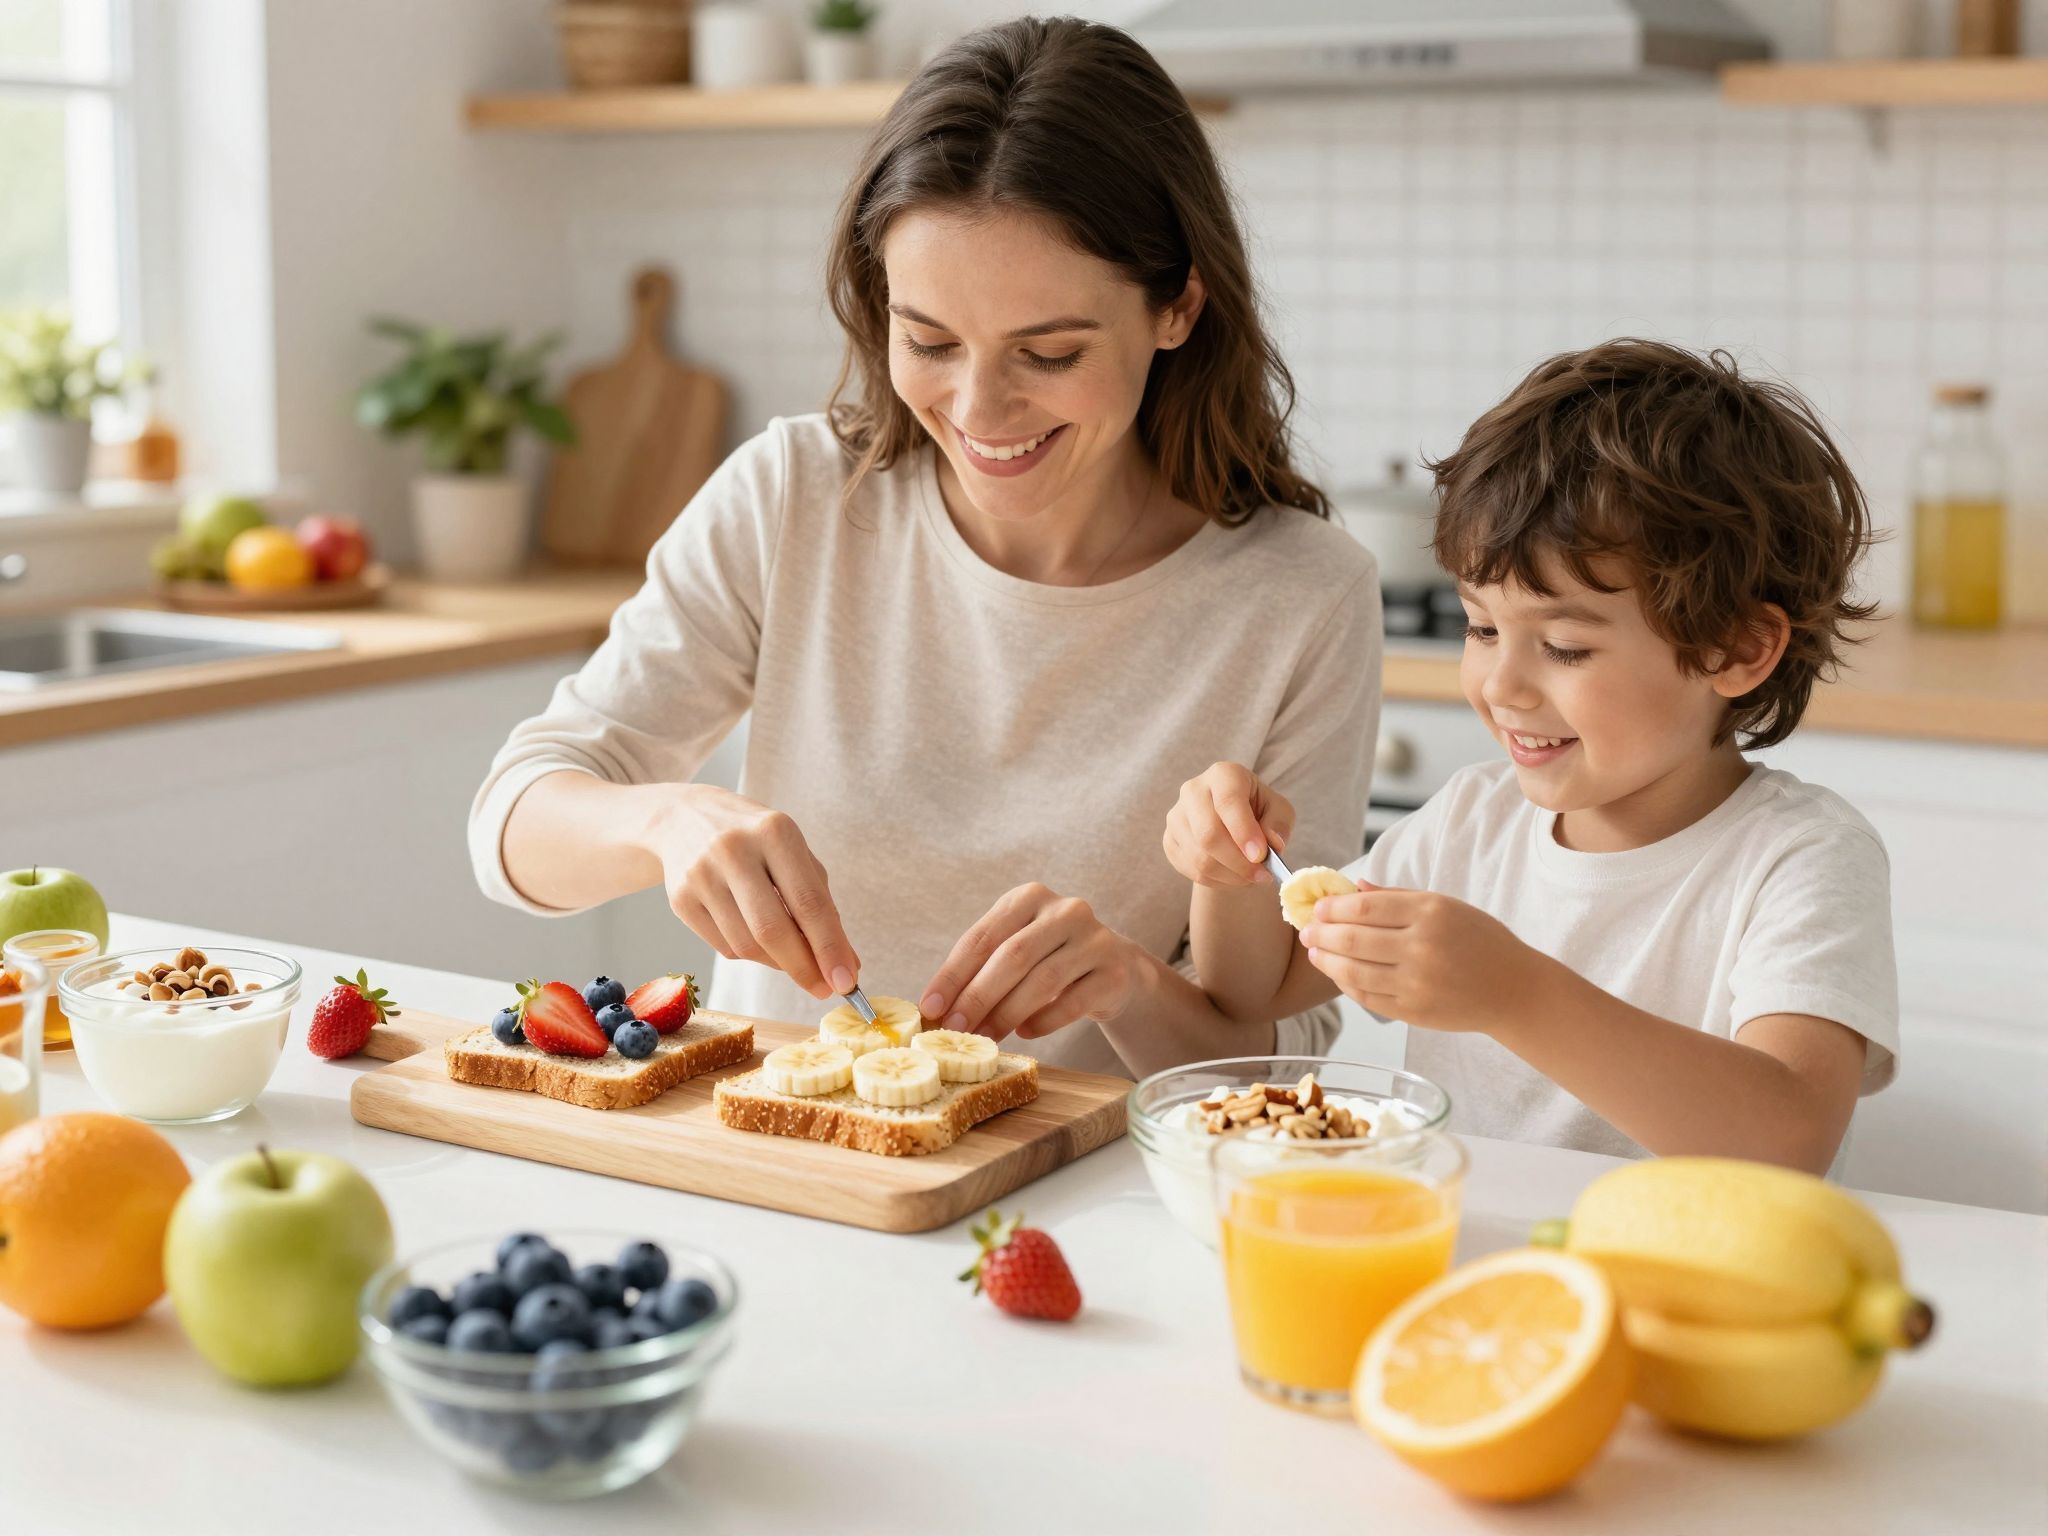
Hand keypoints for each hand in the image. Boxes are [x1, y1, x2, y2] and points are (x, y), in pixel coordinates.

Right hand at [648, 785, 858, 1000]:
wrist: (684, 818)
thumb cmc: (756, 841)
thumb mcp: (794, 855)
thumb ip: (822, 905)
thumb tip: (846, 964)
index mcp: (775, 831)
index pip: (808, 902)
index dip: (830, 947)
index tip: (847, 981)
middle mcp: (734, 850)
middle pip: (772, 929)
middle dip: (803, 967)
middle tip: (824, 989)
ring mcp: (701, 874)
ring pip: (746, 945)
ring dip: (777, 964)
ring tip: (791, 959)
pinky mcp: (679, 898)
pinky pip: (723, 947)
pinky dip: (750, 955)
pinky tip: (757, 941)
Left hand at [919, 883, 1143, 1042]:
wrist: (1115, 968)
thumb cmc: (1051, 959)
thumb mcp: (1017, 949)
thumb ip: (981, 968)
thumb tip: (937, 1008)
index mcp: (1029, 897)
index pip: (982, 936)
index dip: (952, 974)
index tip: (930, 1007)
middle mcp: (1065, 910)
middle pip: (1012, 956)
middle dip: (978, 996)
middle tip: (955, 1028)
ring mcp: (1095, 939)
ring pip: (1042, 980)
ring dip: (1007, 1014)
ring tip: (986, 1036)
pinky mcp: (1114, 972)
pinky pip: (1073, 1002)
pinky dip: (1044, 1021)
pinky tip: (1025, 1033)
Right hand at [1162, 762, 1294, 887]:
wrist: (1231, 823)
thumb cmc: (1258, 811)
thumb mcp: (1278, 810)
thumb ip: (1279, 823)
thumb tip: (1272, 843)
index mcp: (1223, 775)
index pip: (1228, 801)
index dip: (1244, 831)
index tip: (1260, 856)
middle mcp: (1193, 790)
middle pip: (1208, 834)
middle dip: (1238, 862)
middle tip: (1262, 876)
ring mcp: (1176, 816)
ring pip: (1199, 858)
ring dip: (1231, 876)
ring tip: (1251, 877)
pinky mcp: (1169, 840)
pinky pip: (1191, 869)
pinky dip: (1217, 881)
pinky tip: (1232, 876)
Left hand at [1298, 885, 1545, 1033]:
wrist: (1513, 989)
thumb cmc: (1480, 941)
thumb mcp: (1446, 906)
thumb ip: (1397, 897)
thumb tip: (1352, 887)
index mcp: (1430, 913)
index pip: (1365, 908)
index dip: (1333, 908)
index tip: (1318, 907)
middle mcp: (1422, 947)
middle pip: (1353, 939)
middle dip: (1322, 933)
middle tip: (1306, 930)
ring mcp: (1417, 983)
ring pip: (1354, 972)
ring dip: (1327, 961)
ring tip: (1314, 952)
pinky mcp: (1414, 1011)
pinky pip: (1367, 997)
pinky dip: (1346, 985)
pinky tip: (1338, 973)